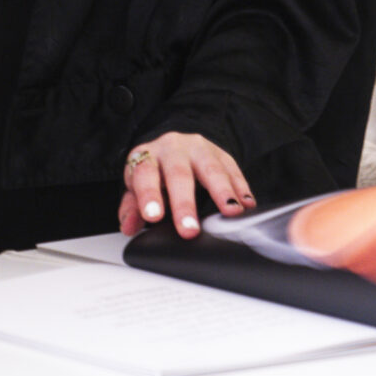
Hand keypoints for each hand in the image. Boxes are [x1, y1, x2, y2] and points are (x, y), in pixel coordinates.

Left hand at [115, 133, 253, 238]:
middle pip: (178, 174)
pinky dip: (241, 187)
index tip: (153, 216)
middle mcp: (172, 148)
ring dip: (222, 191)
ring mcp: (198, 148)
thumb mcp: (136, 187)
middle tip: (189, 229)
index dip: (149, 195)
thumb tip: (128, 227)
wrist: (174, 147)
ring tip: (230, 211)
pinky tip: (247, 203)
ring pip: (210, 168)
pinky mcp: (221, 153)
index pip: (145, 174)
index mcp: (147, 156)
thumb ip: (131, 207)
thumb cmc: (154, 172)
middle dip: (185, 203)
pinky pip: (232, 168)